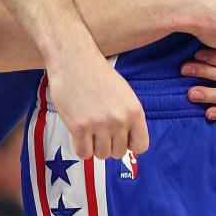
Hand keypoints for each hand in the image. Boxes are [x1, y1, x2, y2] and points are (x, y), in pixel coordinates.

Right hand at [46, 44, 147, 159]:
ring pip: (100, 155)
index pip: (141, 146)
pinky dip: (79, 146)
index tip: (120, 137)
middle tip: (99, 127)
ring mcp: (100, 124)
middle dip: (108, 144)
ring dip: (93, 145)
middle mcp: (120, 119)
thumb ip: (129, 118)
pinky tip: (78, 130)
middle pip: (118, 153)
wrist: (74, 59)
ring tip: (89, 126)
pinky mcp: (79, 127)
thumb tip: (130, 145)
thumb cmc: (98, 76)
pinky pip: (83, 154)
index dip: (129, 144)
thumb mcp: (124, 94)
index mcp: (135, 111)